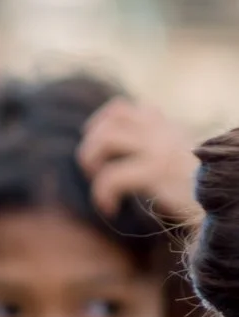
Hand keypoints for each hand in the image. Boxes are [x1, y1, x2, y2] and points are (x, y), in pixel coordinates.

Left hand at [81, 97, 201, 228]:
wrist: (229, 199)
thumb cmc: (200, 190)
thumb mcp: (177, 159)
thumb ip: (154, 148)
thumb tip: (120, 150)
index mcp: (165, 128)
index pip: (120, 108)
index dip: (99, 127)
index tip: (101, 153)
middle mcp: (164, 132)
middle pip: (111, 115)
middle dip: (91, 141)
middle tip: (95, 167)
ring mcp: (161, 149)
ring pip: (107, 136)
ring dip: (91, 157)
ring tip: (99, 180)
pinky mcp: (158, 171)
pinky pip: (113, 176)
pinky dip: (102, 192)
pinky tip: (109, 207)